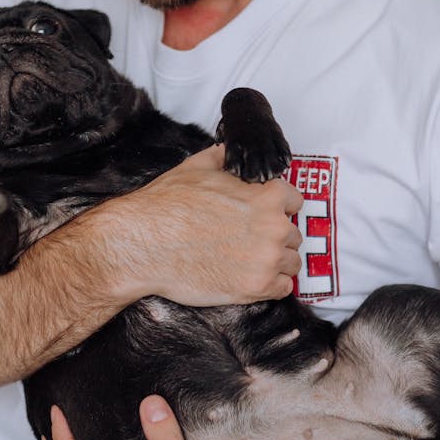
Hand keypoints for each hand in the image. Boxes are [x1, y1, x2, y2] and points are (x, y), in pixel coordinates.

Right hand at [99, 145, 302, 306]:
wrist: (144, 244)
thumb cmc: (167, 206)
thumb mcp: (196, 167)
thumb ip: (222, 158)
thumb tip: (228, 151)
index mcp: (267, 196)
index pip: (295, 201)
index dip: (278, 206)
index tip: (266, 215)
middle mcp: (274, 228)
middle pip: (293, 234)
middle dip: (275, 236)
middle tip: (251, 240)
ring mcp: (267, 260)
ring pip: (292, 263)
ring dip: (276, 261)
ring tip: (251, 261)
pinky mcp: (256, 288)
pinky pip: (282, 288)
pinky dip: (271, 285)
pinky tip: (252, 277)